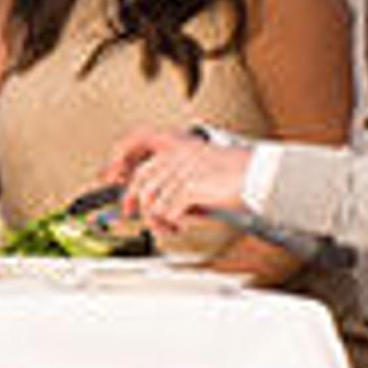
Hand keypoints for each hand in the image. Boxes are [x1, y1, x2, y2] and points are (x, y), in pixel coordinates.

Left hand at [106, 124, 248, 235]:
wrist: (260, 175)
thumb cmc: (237, 173)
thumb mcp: (200, 166)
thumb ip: (175, 176)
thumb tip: (153, 198)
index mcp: (178, 143)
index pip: (137, 140)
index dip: (118, 156)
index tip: (108, 175)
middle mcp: (176, 154)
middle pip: (139, 179)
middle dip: (131, 200)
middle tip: (130, 214)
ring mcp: (180, 170)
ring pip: (151, 200)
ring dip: (155, 219)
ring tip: (166, 227)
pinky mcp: (188, 187)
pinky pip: (166, 210)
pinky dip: (170, 223)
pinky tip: (178, 226)